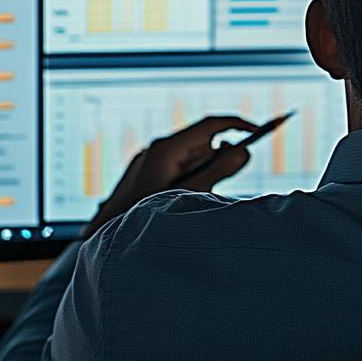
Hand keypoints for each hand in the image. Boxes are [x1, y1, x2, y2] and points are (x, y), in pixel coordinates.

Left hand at [81, 115, 257, 239]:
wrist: (103, 236)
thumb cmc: (143, 217)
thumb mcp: (188, 195)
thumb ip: (218, 172)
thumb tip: (243, 151)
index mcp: (166, 148)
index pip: (210, 125)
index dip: (237, 124)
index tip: (258, 130)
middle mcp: (158, 148)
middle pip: (203, 142)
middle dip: (218, 158)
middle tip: (220, 181)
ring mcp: (151, 159)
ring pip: (192, 156)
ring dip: (204, 172)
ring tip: (193, 197)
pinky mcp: (148, 171)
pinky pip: (179, 166)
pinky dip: (191, 178)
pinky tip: (182, 199)